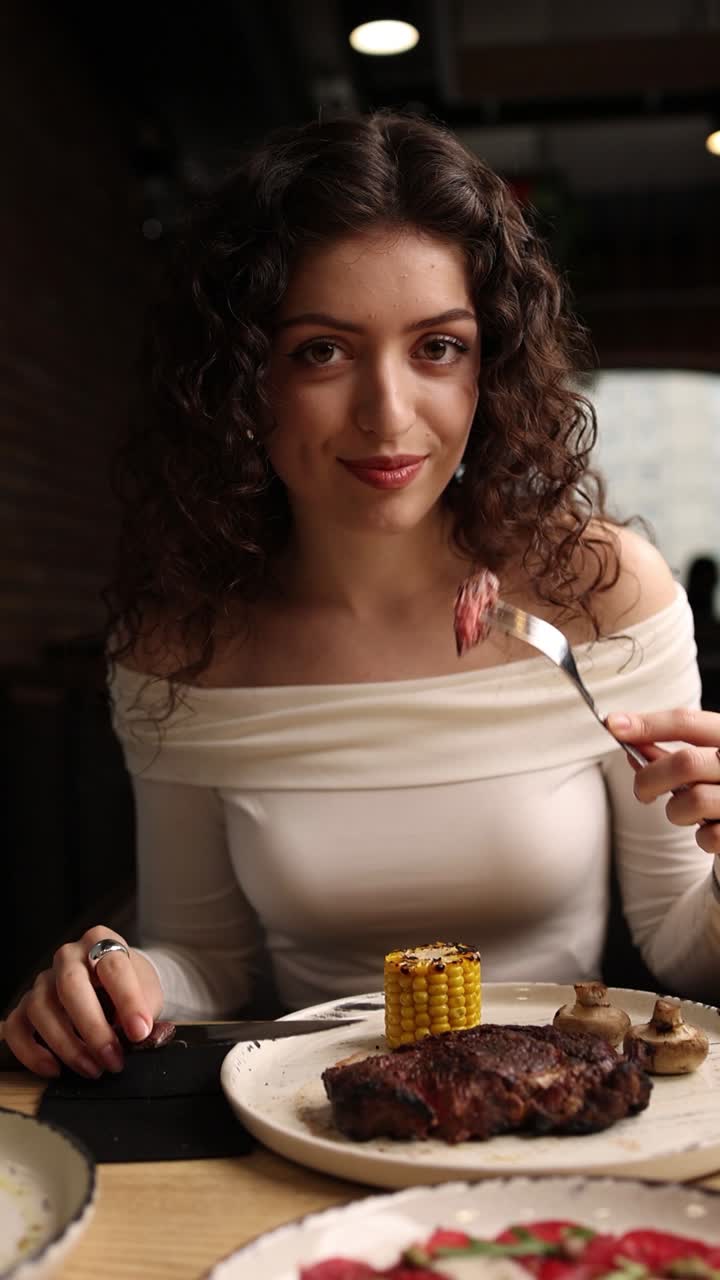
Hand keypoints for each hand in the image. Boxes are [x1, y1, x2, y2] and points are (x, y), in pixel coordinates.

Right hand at [2, 925, 162, 1077]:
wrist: (116, 983)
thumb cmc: (131, 987)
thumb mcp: (148, 992)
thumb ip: (146, 1013)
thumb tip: (146, 1039)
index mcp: (102, 941)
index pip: (113, 967)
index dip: (128, 1001)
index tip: (140, 1031)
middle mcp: (68, 956)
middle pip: (71, 986)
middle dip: (93, 1028)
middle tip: (113, 1059)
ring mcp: (44, 980)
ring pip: (41, 1008)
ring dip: (68, 1046)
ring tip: (94, 1069)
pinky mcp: (26, 1005)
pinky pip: (16, 1027)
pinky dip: (31, 1052)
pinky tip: (55, 1069)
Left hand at [606, 709, 719, 853]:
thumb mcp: (706, 757)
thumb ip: (671, 750)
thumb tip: (627, 738)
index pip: (687, 722)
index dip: (647, 724)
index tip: (613, 726)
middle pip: (685, 763)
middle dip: (650, 779)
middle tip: (643, 792)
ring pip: (694, 800)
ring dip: (676, 811)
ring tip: (685, 811)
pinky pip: (710, 836)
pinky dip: (701, 837)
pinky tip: (708, 829)